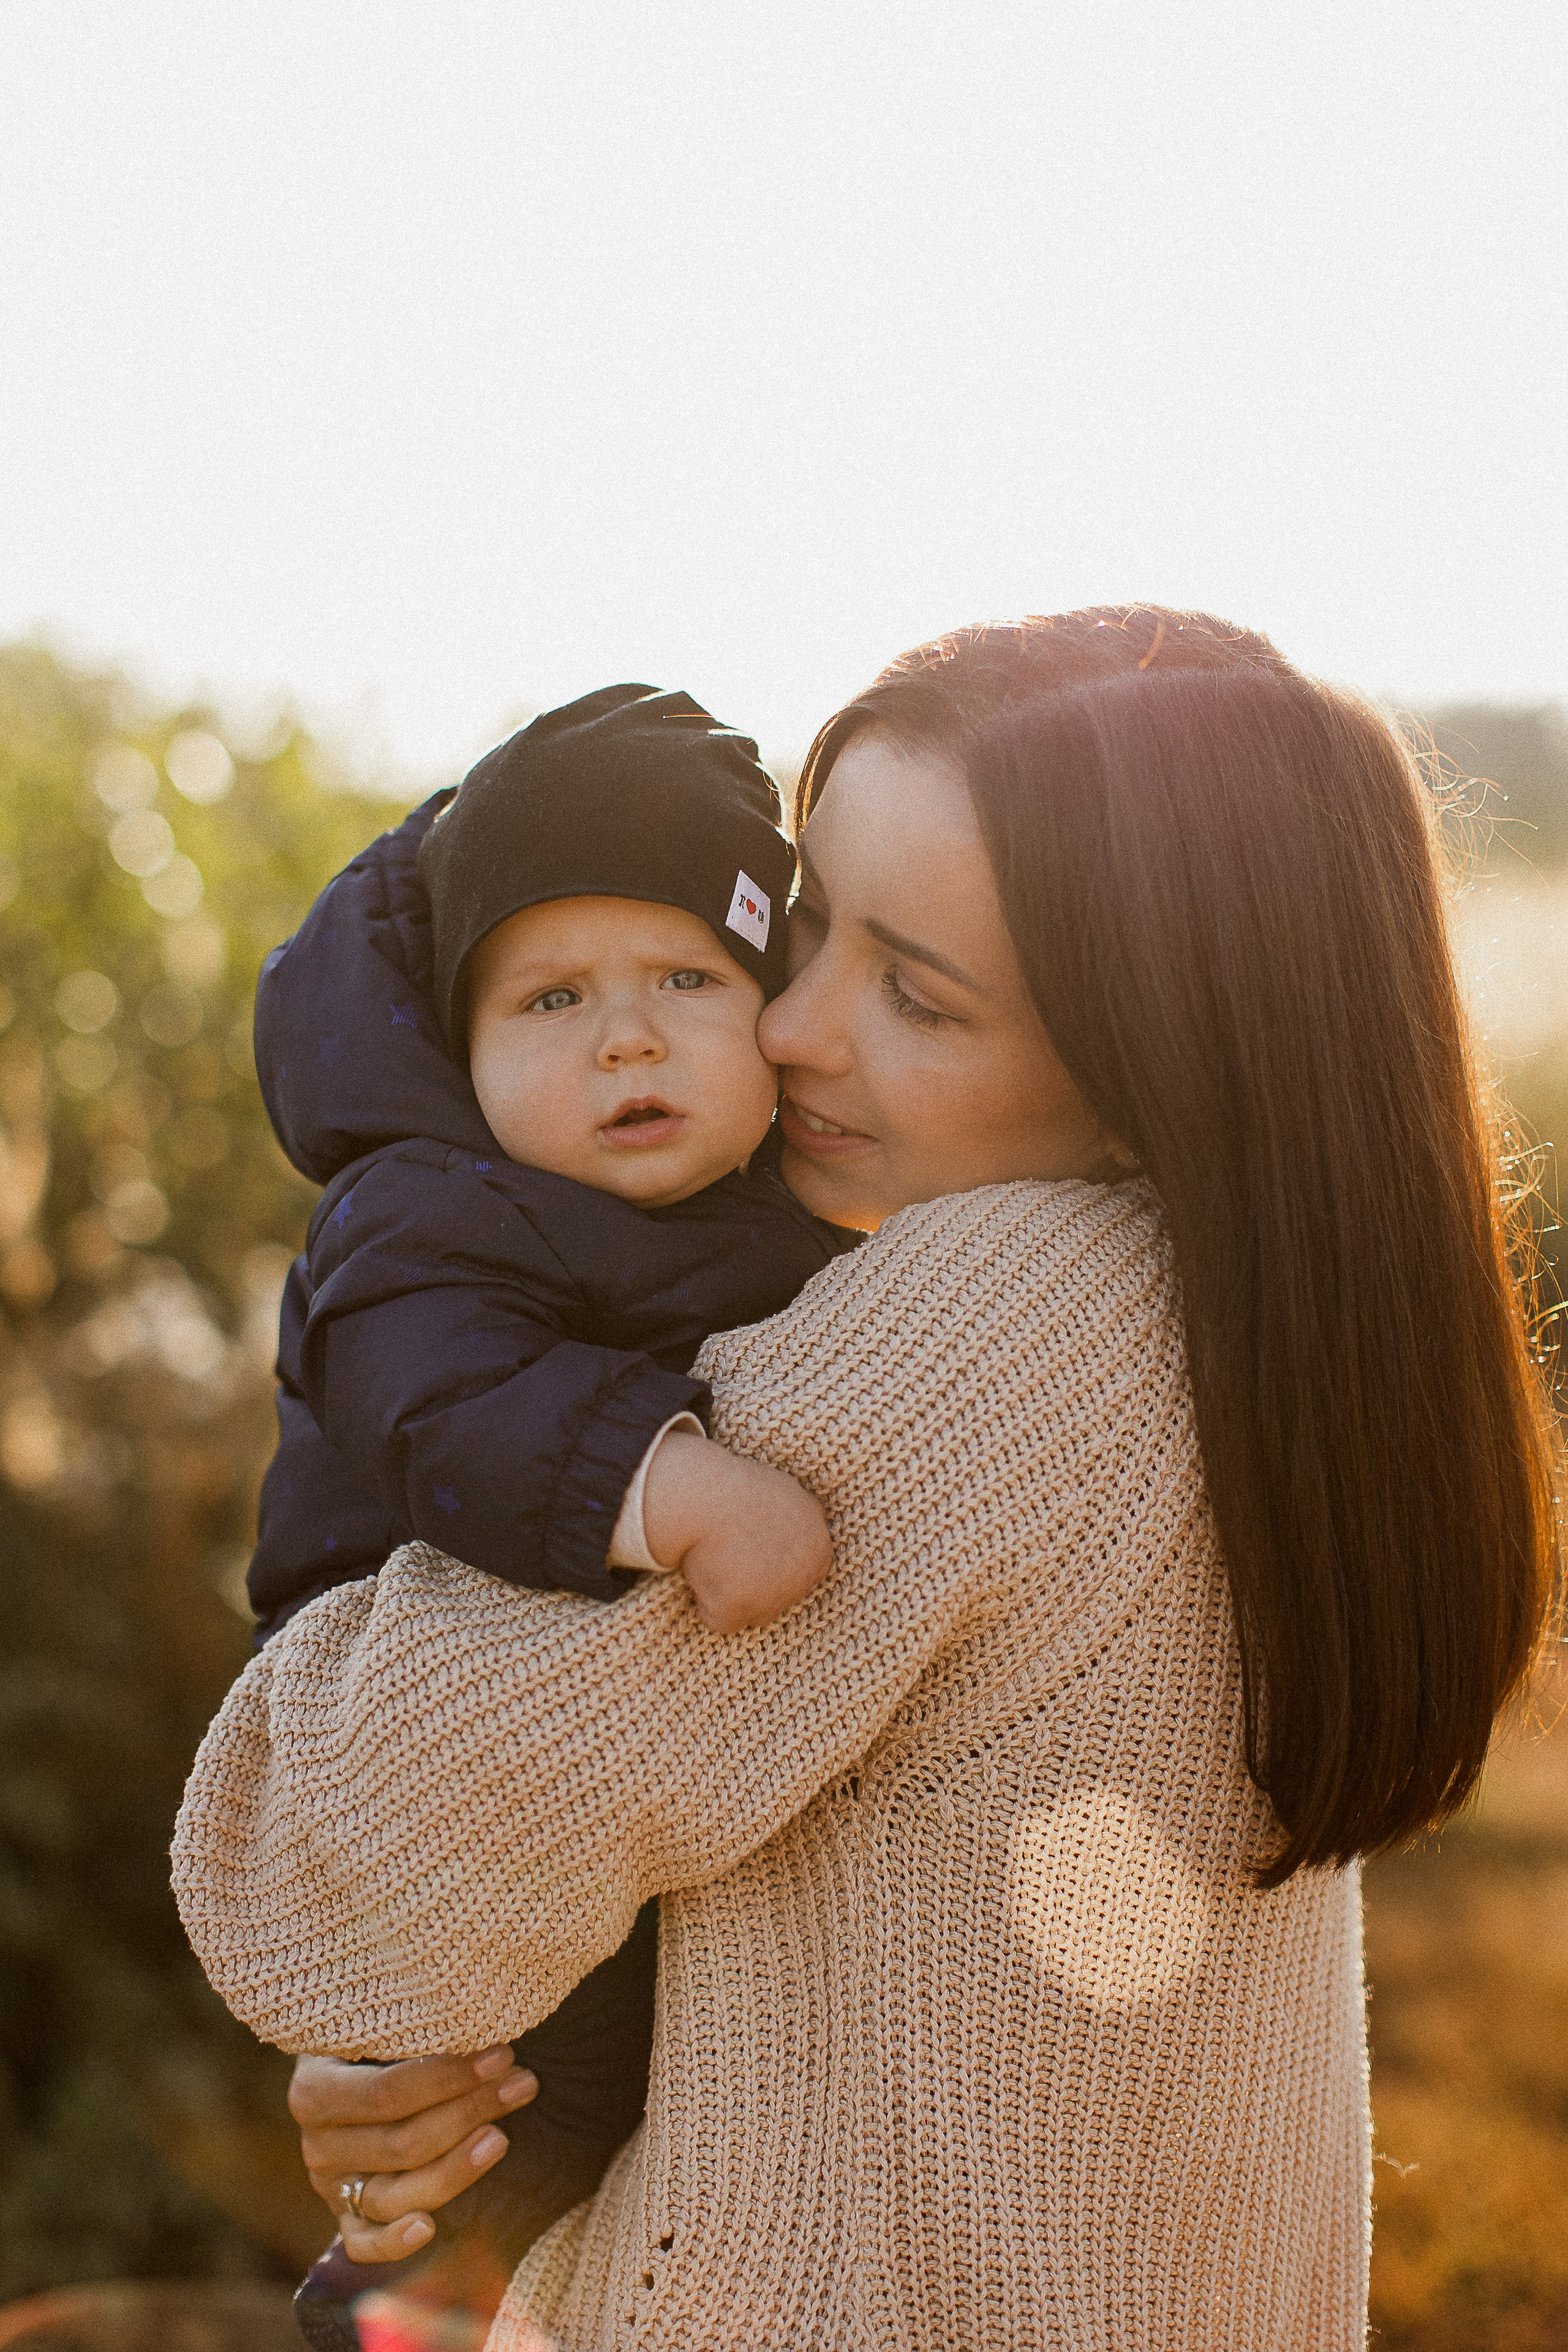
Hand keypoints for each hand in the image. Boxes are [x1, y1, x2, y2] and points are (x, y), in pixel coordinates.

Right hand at [289, 2045, 536, 2263]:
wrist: (344, 2069)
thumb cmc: (375, 2038)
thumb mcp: (382, 2021)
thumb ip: (412, 2032)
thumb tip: (476, 2028)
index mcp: (314, 2091)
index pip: (388, 2094)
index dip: (449, 2078)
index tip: (502, 2055)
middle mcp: (317, 2145)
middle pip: (402, 2143)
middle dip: (469, 2112)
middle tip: (521, 2084)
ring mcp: (331, 2186)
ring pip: (395, 2194)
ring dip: (456, 2168)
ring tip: (501, 2137)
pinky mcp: (345, 2218)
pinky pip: (364, 2244)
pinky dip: (393, 2242)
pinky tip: (428, 2228)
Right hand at [641, 1430, 832, 1634]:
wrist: (706, 1495)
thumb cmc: (740, 1486)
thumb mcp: (787, 1493)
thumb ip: (801, 1519)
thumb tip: (804, 1529)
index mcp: (820, 1550)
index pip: (801, 1572)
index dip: (772, 1561)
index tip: (750, 1545)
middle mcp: (803, 1580)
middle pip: (778, 1595)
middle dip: (756, 1581)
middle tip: (728, 1549)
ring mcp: (771, 1600)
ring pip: (751, 1610)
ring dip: (733, 1594)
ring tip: (714, 1558)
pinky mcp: (737, 1612)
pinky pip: (718, 1618)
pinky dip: (706, 1601)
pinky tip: (700, 1571)